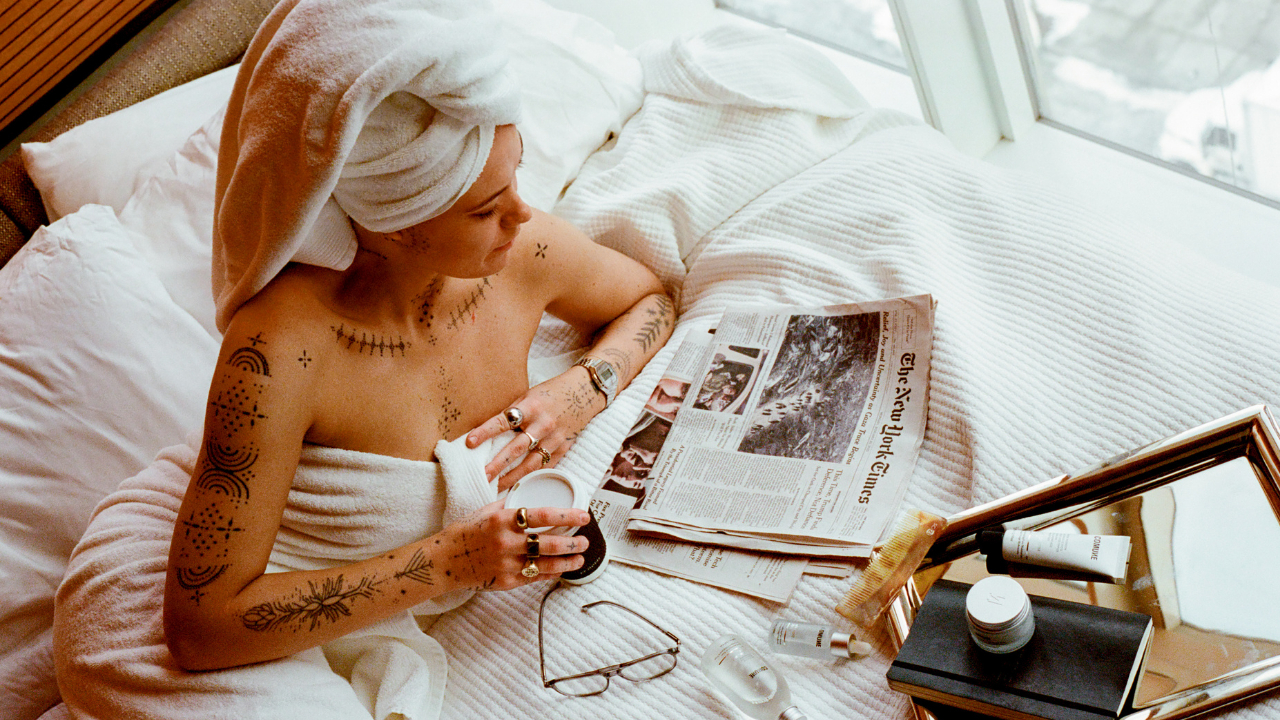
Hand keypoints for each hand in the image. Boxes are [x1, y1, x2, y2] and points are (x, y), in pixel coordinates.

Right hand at [437, 501, 589, 591]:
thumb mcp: (486, 511)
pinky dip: (550, 573)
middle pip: (549, 543)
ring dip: (567, 562)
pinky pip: (534, 578)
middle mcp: (506, 542)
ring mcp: (506, 564)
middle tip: (585, 540)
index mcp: (502, 519)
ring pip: (546, 564)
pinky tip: (561, 569)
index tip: (584, 515)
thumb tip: (532, 494)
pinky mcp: (505, 582)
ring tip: (580, 557)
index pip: (542, 515)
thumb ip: (510, 504)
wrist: (443, 561)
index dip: (567, 515)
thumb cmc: (465, 532)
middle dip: (572, 542)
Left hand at [466, 366, 602, 489]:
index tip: (470, 442)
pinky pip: (545, 466)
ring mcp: (555, 438)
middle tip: (481, 476)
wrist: (586, 391)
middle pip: (516, 448)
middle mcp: (543, 423)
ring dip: (512, 477)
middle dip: (497, 464)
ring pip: (531, 463)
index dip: (486, 432)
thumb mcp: (529, 394)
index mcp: (532, 406)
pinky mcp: (564, 447)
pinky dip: (531, 477)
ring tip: (496, 487)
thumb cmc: (552, 392)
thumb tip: (488, 429)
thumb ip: (513, 412)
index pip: (504, 421)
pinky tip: (518, 485)